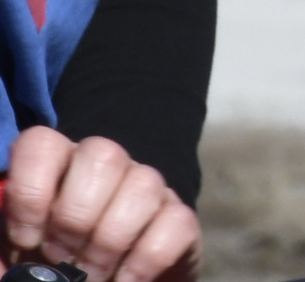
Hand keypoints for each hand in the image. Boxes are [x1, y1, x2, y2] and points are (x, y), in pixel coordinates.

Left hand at [3, 127, 198, 281]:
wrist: (106, 281)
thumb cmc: (51, 265)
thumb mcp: (20, 253)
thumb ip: (4, 253)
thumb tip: (5, 264)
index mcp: (58, 165)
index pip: (41, 144)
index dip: (31, 192)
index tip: (26, 241)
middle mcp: (108, 164)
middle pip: (102, 155)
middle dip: (75, 219)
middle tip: (62, 261)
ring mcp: (150, 186)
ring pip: (143, 184)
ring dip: (109, 243)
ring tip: (92, 276)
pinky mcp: (180, 216)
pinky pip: (175, 222)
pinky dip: (145, 260)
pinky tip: (125, 280)